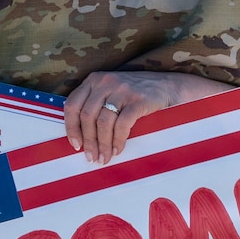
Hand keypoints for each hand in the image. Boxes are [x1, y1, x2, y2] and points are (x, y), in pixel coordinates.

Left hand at [64, 70, 228, 165]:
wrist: (169, 87)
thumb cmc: (135, 95)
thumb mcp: (111, 92)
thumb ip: (95, 105)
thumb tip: (80, 137)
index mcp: (94, 80)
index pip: (72, 105)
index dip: (71, 127)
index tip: (75, 145)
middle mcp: (105, 82)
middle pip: (87, 116)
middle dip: (88, 141)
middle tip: (91, 157)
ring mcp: (122, 90)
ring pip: (103, 122)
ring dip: (102, 144)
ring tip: (104, 158)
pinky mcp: (138, 100)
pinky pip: (122, 125)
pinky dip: (118, 141)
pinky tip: (118, 150)